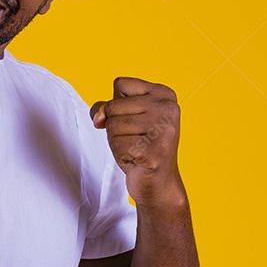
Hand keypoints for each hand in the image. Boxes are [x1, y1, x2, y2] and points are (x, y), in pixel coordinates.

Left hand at [90, 77, 184, 208]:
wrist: (157, 182)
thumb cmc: (139, 146)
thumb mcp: (121, 118)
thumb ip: (104, 108)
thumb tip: (99, 118)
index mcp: (163, 93)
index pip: (120, 84)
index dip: (118, 105)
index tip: (136, 120)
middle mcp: (168, 107)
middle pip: (113, 105)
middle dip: (115, 126)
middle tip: (135, 139)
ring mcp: (164, 128)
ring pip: (113, 125)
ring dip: (117, 141)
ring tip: (136, 148)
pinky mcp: (156, 149)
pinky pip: (117, 144)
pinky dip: (121, 154)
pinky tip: (137, 158)